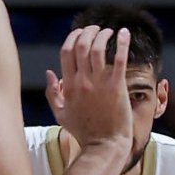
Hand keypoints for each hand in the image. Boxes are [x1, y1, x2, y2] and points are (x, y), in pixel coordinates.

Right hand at [45, 26, 132, 149]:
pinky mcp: (116, 87)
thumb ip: (52, 93)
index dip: (73, 37)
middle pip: (81, 46)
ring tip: (109, 32)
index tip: (80, 32)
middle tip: (96, 29)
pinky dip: (122, 43)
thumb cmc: (84, 131)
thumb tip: (50, 73)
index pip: (66, 52)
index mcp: (68, 86)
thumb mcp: (60, 114)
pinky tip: (124, 34)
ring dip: (103, 35)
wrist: (104, 145)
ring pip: (98, 49)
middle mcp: (82, 82)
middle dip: (88, 32)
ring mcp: (99, 84)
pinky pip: (119, 59)